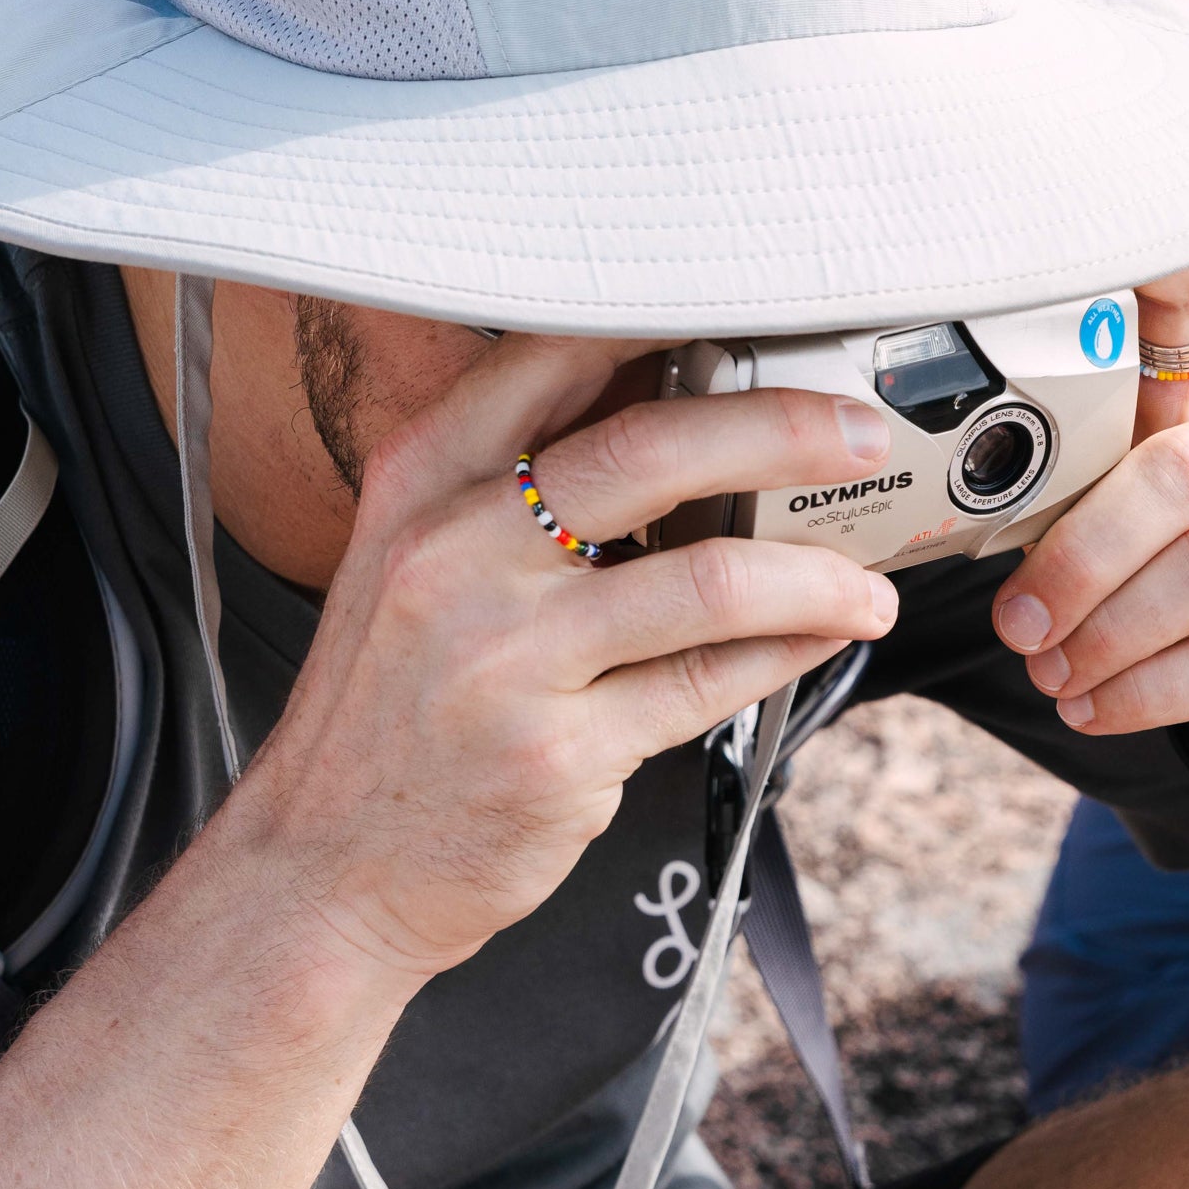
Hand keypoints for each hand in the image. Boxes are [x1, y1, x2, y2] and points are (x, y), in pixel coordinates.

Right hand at [233, 335, 898, 982]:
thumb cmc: (386, 709)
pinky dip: (788, 653)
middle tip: (861, 439)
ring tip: (865, 582)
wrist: (323, 867)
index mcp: (423, 482)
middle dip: (785, 430)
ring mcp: (508, 656)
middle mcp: (457, 552)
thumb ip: (511, 482)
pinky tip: (821, 639)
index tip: (762, 321)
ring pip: (710, 578)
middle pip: (654, 449)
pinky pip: (709, 684)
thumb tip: (670, 413)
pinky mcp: (558, 753)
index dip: (679, 326)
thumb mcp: (410, 561)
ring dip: (815, 574)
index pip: (560, 360)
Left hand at [992, 261, 1188, 792]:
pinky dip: (1147, 690)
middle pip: (1180, 477)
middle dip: (1078, 559)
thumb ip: (1075, 491)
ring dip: (1109, 633)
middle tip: (1016, 623)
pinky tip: (1094, 706)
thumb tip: (956, 494)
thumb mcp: (1135, 524)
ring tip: (1051, 672)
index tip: (1114, 258)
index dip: (1163, 275)